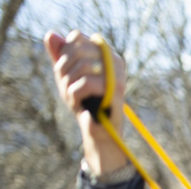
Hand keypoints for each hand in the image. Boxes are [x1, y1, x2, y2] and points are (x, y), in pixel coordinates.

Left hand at [44, 30, 127, 174]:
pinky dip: (74, 93)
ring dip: (68, 83)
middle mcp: (115, 60)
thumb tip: (51, 34)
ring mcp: (118, 76)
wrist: (98, 129)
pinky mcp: (116, 92)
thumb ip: (59, 54)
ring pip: (82, 65)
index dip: (64, 52)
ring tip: (71, 96)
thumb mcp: (66, 74)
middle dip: (64, 68)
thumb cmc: (84, 101)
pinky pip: (87, 83)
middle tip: (65, 85)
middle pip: (77, 49)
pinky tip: (76, 102)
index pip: (76, 37)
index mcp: (105, 53)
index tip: (65, 71)